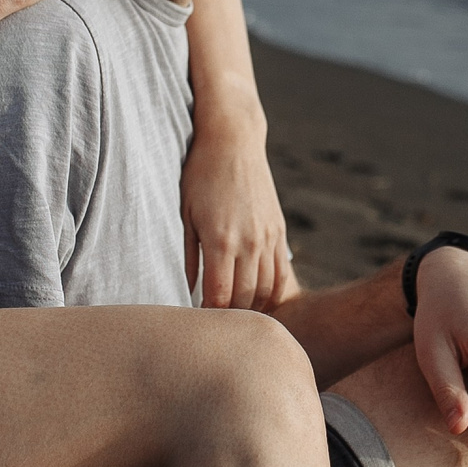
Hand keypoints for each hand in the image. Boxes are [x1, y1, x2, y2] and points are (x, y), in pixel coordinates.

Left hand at [182, 115, 291, 310]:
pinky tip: (257, 300)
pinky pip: (281, 275)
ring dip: (251, 309)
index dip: (208, 316)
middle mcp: (249, 242)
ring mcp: (268, 238)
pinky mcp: (279, 232)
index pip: (220, 297)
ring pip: (266, 291)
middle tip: (214, 325)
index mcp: (221, 240)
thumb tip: (187, 289)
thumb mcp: (186, 214)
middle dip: (229, 318)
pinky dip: (271, 293)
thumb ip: (189, 255)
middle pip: (245, 300)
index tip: (198, 322)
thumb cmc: (200, 175)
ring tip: (233, 315)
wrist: (233, 141)